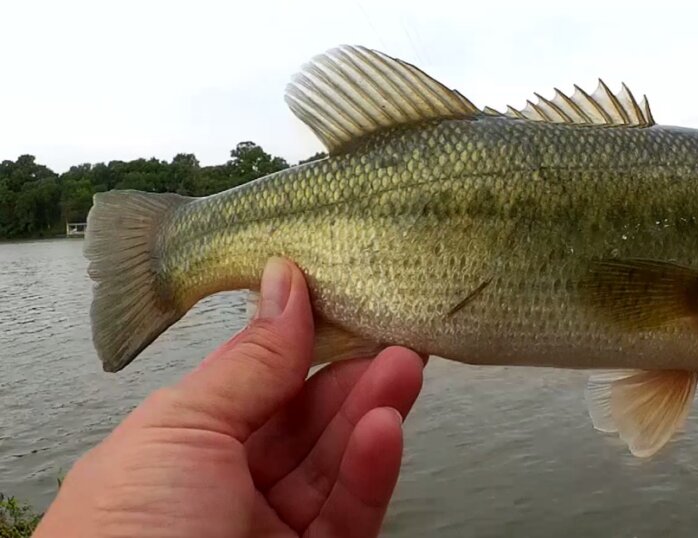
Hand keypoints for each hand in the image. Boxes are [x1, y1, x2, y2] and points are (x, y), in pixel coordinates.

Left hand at [35, 258, 424, 536]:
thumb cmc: (126, 537)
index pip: (251, 386)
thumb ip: (249, 361)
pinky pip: (350, 512)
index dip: (296, 342)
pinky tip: (387, 428)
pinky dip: (372, 468)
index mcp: (176, 453)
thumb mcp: (181, 429)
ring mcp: (271, 535)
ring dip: (372, 412)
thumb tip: (285, 285)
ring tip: (407, 366)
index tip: (339, 298)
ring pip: (334, 464)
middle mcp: (225, 492)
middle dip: (348, 374)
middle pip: (302, 423)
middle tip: (392, 329)